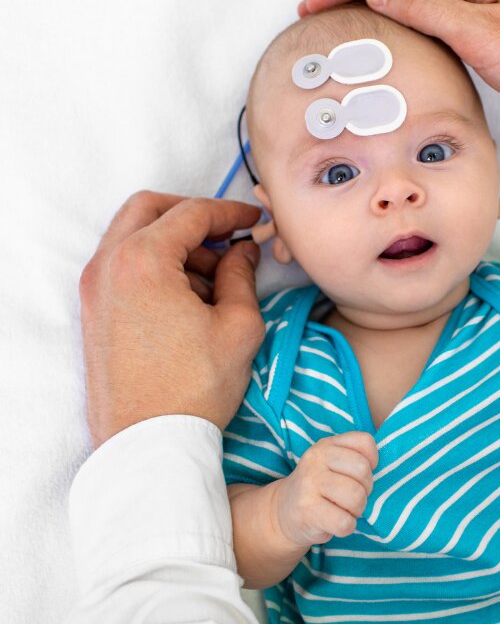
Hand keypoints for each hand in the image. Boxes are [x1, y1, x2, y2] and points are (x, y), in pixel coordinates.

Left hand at [79, 191, 263, 446]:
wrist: (150, 443)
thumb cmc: (194, 387)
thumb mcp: (238, 325)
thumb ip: (241, 275)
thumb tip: (242, 252)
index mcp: (142, 261)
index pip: (191, 213)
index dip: (229, 213)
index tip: (253, 220)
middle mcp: (108, 266)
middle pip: (149, 209)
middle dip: (192, 215)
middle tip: (227, 235)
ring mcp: (94, 289)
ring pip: (133, 236)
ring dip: (173, 242)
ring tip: (214, 276)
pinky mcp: (94, 312)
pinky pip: (123, 266)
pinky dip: (155, 264)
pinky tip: (188, 296)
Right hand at [274, 432, 378, 546]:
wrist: (283, 513)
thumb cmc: (320, 488)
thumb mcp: (333, 463)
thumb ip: (356, 457)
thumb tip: (383, 470)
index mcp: (326, 444)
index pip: (365, 442)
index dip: (372, 461)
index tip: (360, 474)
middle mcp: (316, 459)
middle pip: (363, 471)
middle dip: (365, 490)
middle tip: (351, 497)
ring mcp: (309, 484)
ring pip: (356, 497)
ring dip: (357, 510)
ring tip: (344, 510)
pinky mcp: (307, 510)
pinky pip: (344, 522)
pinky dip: (347, 527)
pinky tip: (335, 523)